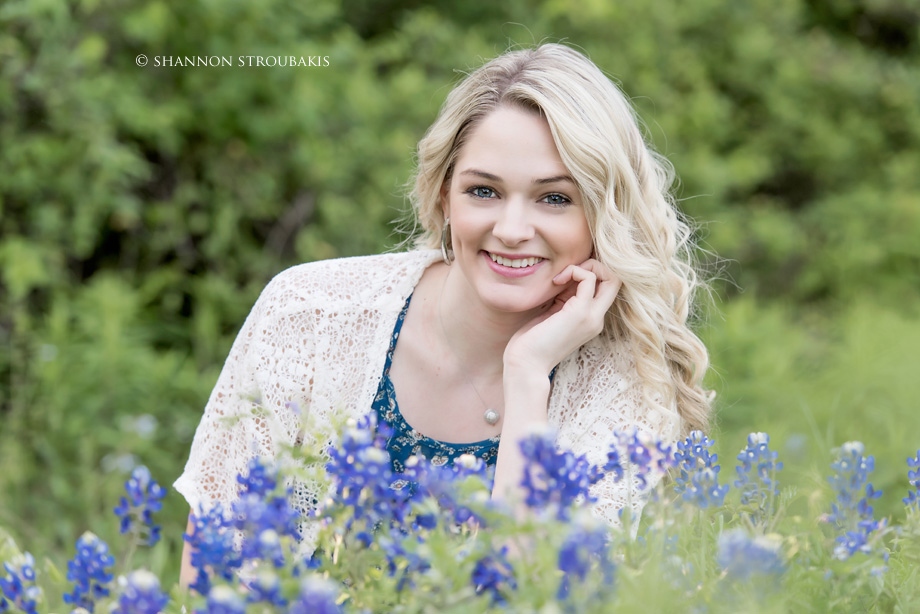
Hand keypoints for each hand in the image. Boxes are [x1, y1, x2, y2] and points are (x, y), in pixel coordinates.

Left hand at [504, 259, 620, 374]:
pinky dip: (574, 271)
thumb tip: (567, 274)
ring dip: (585, 267)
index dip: (591, 273)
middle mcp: (597, 319)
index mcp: (591, 319)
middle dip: (594, 266)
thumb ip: (565, 296)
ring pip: (610, 277)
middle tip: (567, 272)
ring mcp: (591, 317)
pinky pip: (589, 279)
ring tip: (560, 277)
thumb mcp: (553, 313)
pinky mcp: (580, 313)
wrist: (526, 364)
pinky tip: (556, 281)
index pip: (607, 287)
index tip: (564, 278)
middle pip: (616, 281)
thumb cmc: (532, 341)